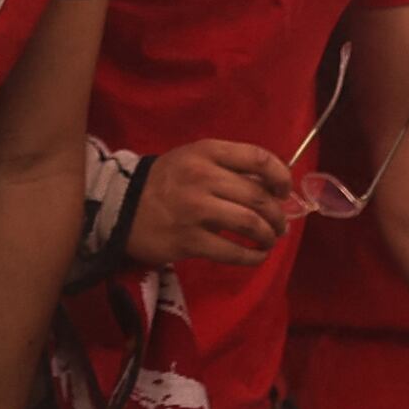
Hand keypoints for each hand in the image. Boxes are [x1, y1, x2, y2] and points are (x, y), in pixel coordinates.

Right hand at [125, 137, 299, 266]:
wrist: (124, 206)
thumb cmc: (167, 182)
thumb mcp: (195, 160)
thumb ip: (230, 169)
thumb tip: (273, 189)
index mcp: (207, 152)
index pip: (258, 158)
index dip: (280, 176)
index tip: (284, 191)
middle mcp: (202, 176)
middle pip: (259, 197)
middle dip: (278, 215)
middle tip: (280, 225)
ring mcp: (195, 209)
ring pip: (250, 224)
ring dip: (268, 236)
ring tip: (269, 240)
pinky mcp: (189, 240)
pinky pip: (232, 252)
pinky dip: (252, 257)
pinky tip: (256, 256)